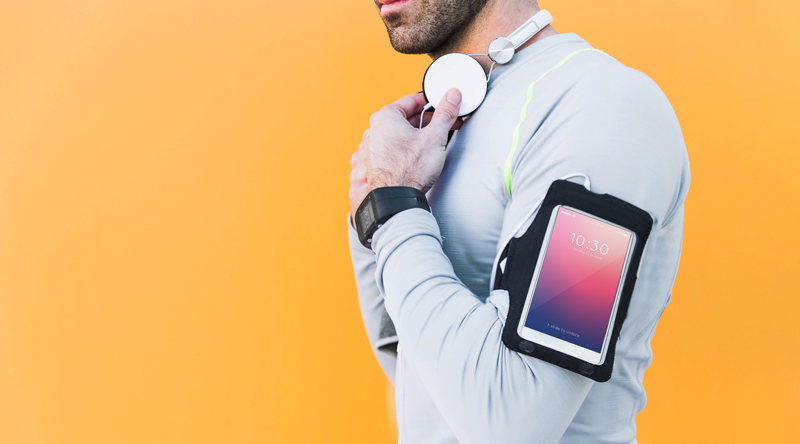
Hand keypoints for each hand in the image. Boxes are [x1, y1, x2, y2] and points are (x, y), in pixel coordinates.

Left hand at [349, 89, 462, 224]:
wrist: (395, 199)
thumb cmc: (409, 171)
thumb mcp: (435, 137)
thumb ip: (445, 113)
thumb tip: (452, 96)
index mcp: (385, 117)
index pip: (412, 101)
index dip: (433, 103)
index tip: (444, 106)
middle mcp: (375, 129)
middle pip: (407, 118)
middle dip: (429, 121)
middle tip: (446, 125)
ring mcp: (373, 146)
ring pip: (401, 133)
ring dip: (419, 135)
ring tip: (435, 143)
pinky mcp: (376, 161)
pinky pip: (395, 147)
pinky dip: (409, 147)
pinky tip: (420, 155)